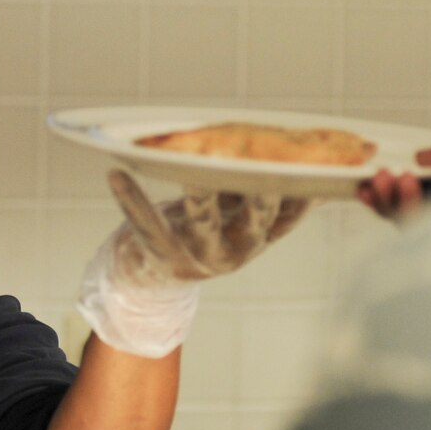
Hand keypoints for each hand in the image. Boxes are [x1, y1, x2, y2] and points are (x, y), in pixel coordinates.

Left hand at [77, 170, 309, 357]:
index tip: (313, 160)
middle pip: (256, 218)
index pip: (291, 212)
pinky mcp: (160, 253)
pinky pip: (146, 225)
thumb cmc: (203, 229)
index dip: (305, 189)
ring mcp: (198, 254)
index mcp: (259, 236)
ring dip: (201, 192)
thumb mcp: (238, 214)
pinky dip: (131, 200)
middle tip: (264, 161)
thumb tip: (310, 153)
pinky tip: (116, 174)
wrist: (152, 276)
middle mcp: (236, 249)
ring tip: (196, 165)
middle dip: (262, 191)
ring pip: (204, 219)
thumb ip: (263, 189)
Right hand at [358, 111, 430, 219]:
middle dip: (390, 196)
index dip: (406, 182)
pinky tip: (403, 186)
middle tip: (374, 178)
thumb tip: (426, 156)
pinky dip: (407, 211)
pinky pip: (428, 236)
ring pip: (419, 227)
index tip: (381, 171)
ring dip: (394, 202)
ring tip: (388, 178)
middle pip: (421, 212)